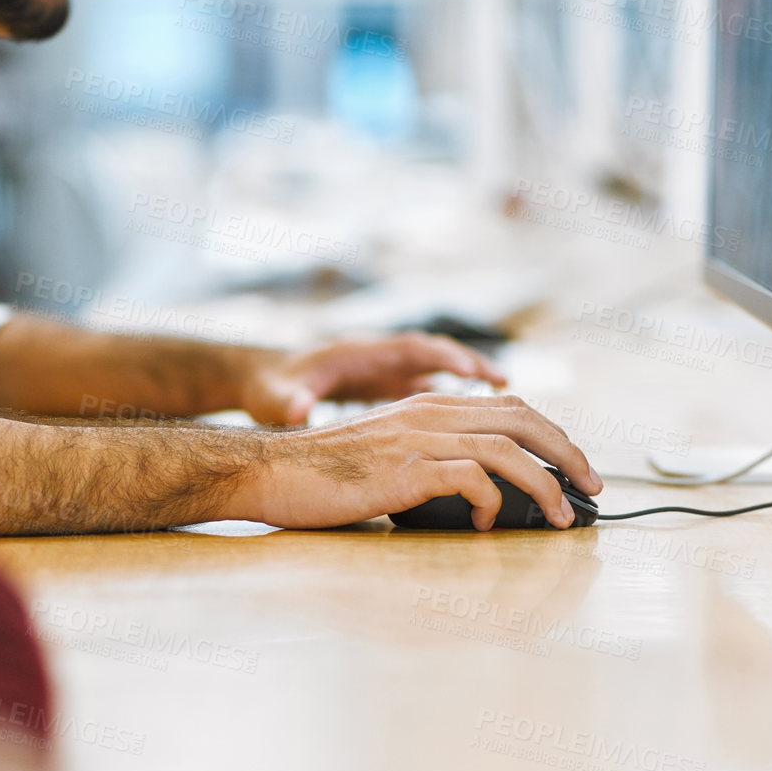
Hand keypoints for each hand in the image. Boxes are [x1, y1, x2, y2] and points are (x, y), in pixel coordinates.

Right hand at [231, 393, 601, 530]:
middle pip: (525, 419)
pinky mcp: (406, 469)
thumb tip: (477, 496)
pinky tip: (488, 524)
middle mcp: (430, 413)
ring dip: (546, 485)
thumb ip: (430, 463)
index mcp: (428, 407)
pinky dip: (493, 503)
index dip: (552, 434)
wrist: (270, 472)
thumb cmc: (322, 475)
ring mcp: (419, 438)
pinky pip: (472, 479)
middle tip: (593, 487)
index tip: (574, 467)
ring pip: (509, 449)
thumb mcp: (387, 457)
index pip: (510, 408)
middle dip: (569, 453)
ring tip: (563, 515)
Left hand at [237, 335, 506, 425]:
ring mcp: (389, 369)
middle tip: (507, 387)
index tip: (475, 375)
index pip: (412, 347)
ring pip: (441, 370)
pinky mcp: (391, 385)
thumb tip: (296, 409)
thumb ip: (289, 402)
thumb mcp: (274, 396)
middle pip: (439, 353)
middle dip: (475, 366)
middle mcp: (382, 355)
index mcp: (361, 352)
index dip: (446, 358)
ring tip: (507, 402)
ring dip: (473, 383)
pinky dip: (459, 400)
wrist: (264, 378)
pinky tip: (483, 423)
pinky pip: (434, 388)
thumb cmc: (270, 387)